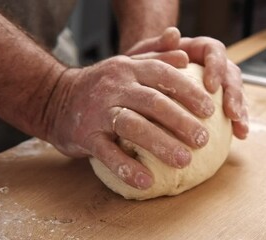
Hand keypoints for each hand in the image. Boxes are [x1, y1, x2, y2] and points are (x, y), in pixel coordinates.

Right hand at [44, 55, 214, 188]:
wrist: (55, 98)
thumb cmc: (102, 85)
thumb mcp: (127, 64)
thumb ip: (155, 54)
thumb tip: (184, 48)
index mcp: (128, 69)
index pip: (163, 75)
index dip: (188, 91)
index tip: (210, 110)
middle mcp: (114, 87)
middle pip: (152, 102)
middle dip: (180, 121)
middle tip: (203, 140)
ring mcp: (98, 112)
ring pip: (132, 126)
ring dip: (160, 144)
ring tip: (184, 160)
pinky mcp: (85, 136)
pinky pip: (107, 153)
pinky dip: (127, 168)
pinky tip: (147, 181)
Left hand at [125, 27, 248, 138]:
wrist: (144, 80)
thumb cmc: (144, 65)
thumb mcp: (146, 54)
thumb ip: (159, 45)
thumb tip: (173, 34)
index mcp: (199, 49)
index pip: (215, 51)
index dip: (217, 67)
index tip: (210, 86)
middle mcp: (214, 65)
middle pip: (232, 74)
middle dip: (235, 94)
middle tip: (231, 113)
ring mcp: (219, 85)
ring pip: (237, 93)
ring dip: (241, 111)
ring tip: (240, 129)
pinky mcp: (220, 102)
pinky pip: (233, 111)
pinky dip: (238, 123)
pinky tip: (239, 137)